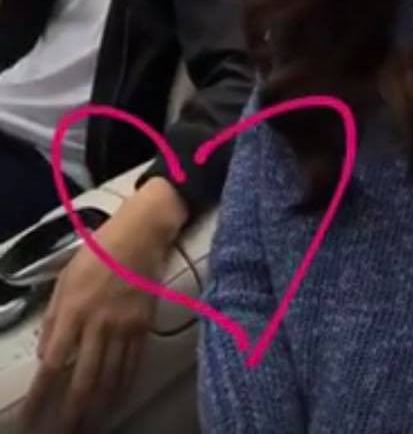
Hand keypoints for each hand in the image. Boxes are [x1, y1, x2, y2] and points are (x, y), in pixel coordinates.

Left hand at [22, 179, 188, 433]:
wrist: (142, 234)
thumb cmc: (99, 251)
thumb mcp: (65, 277)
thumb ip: (53, 317)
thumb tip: (47, 354)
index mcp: (73, 309)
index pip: (52, 364)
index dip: (41, 396)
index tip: (31, 418)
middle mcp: (98, 323)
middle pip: (83, 380)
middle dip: (71, 414)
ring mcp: (124, 327)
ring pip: (109, 379)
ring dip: (96, 408)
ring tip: (87, 427)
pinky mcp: (144, 326)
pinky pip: (132, 365)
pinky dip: (122, 388)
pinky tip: (114, 402)